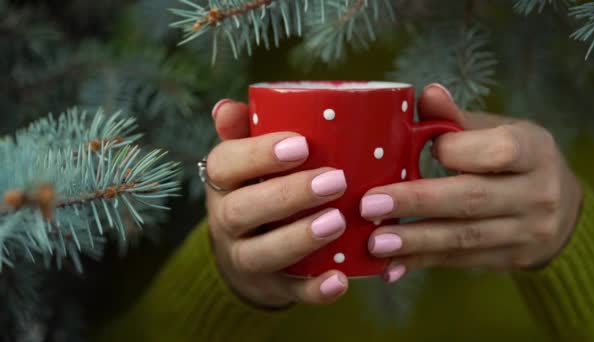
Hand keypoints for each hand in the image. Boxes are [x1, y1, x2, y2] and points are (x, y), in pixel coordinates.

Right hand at [204, 99, 348, 307]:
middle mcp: (226, 222)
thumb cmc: (255, 187)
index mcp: (221, 183)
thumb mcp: (244, 160)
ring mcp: (246, 258)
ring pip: (262, 254)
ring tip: (338, 221)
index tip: (302, 144)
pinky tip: (340, 279)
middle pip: (244, 210)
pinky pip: (289, 292)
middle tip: (335, 180)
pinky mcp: (271, 287)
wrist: (244, 249)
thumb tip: (225, 107)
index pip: (225, 165)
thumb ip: (242, 131)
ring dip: (300, 238)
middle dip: (288, 195)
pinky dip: (314, 290)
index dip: (259, 154)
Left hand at [361, 84, 582, 282]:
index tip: (427, 150)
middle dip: (417, 202)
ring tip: (374, 241)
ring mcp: (527, 232)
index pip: (497, 152)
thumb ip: (458, 118)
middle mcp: (537, 194)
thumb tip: (428, 94)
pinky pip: (461, 261)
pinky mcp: (512, 259)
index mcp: (534, 151)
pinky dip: (423, 261)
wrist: (563, 209)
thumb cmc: (518, 160)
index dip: (458, 151)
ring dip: (415, 241)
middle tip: (370, 205)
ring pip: (464, 237)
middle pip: (472, 198)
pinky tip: (391, 265)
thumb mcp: (500, 131)